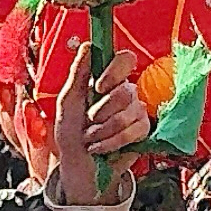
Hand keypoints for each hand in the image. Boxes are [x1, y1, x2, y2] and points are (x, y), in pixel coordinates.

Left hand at [50, 48, 148, 204]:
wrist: (78, 165)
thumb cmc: (71, 131)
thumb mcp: (67, 102)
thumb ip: (78, 73)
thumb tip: (88, 45)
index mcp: (107, 80)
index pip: (125, 60)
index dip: (115, 72)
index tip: (99, 87)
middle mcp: (125, 92)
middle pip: (126, 91)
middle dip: (102, 111)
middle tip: (89, 121)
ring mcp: (136, 111)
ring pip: (130, 113)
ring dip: (104, 131)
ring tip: (91, 138)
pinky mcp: (143, 131)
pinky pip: (135, 131)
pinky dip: (113, 142)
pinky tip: (101, 147)